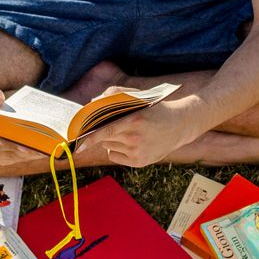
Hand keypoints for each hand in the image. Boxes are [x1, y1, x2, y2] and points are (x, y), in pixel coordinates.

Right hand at [0, 86, 43, 166]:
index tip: (27, 145)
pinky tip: (46, 147)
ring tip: (49, 147)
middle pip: (9, 153)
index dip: (11, 145)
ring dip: (33, 153)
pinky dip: (33, 153)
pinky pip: (20, 158)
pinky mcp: (6, 158)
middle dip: (27, 150)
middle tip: (45, 146)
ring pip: (17, 158)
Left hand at [78, 97, 199, 167]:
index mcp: (134, 120)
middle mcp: (135, 138)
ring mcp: (138, 152)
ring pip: (108, 146)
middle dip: (103, 131)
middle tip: (117, 124)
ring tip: (130, 133)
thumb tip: (93, 102)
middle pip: (104, 138)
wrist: (179, 125)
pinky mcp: (139, 162)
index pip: (106, 131)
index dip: (90, 138)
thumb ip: (115, 95)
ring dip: (112, 140)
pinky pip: (114, 156)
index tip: (78, 143)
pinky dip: (117, 150)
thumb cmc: (155, 109)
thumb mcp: (138, 98)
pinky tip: (131, 143)